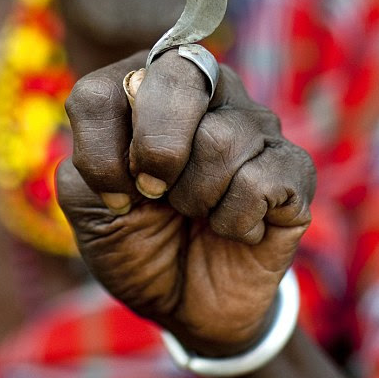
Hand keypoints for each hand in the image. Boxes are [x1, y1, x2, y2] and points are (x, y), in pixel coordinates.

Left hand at [57, 50, 315, 357]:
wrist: (188, 301)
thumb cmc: (138, 240)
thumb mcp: (91, 209)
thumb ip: (86, 166)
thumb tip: (131, 142)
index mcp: (146, 89)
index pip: (104, 89)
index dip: (99, 152)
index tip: (116, 195)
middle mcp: (206, 91)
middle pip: (176, 77)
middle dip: (155, 151)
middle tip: (154, 193)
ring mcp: (254, 124)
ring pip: (220, 138)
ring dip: (194, 198)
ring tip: (198, 211)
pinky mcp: (292, 167)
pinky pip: (260, 180)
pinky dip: (234, 221)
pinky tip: (235, 227)